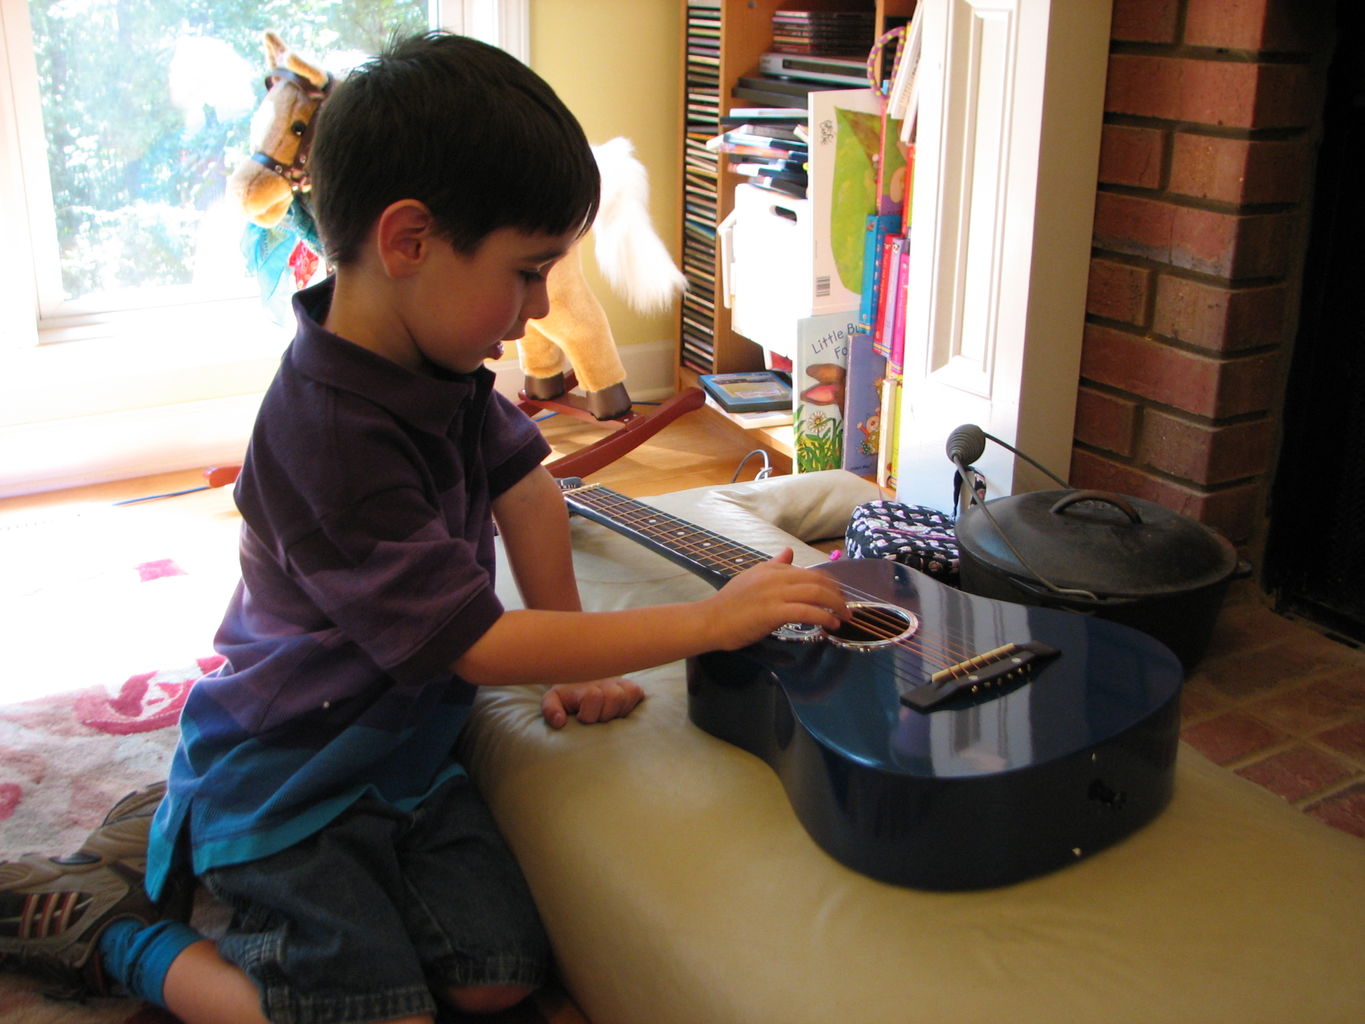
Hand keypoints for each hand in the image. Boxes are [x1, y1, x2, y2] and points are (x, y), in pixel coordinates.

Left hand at [542, 676, 645, 728]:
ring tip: (606, 713)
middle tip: (596, 716)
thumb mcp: (553, 699)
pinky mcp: (631, 685)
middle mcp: (603, 680)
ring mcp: (619, 681)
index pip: (593, 697)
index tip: (581, 718)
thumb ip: (550, 709)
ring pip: (626, 696)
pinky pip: (637, 693)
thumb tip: (559, 722)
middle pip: (614, 698)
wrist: (582, 676)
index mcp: (584, 684)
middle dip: (604, 714)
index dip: (588, 715)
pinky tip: (618, 708)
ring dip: (617, 710)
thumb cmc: (568, 693)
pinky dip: (630, 704)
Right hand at [702, 549, 848, 650]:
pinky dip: (823, 617)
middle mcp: (777, 577)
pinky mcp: (774, 612)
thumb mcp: (752, 577)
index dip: (829, 584)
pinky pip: (807, 611)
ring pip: (816, 594)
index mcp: (773, 569)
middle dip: (837, 595)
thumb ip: (772, 565)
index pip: (809, 572)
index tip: (838, 596)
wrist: (710, 620)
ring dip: (835, 606)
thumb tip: (788, 552)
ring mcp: (776, 594)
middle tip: (847, 608)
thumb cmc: (730, 603)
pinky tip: (831, 624)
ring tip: (844, 618)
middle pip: (818, 581)